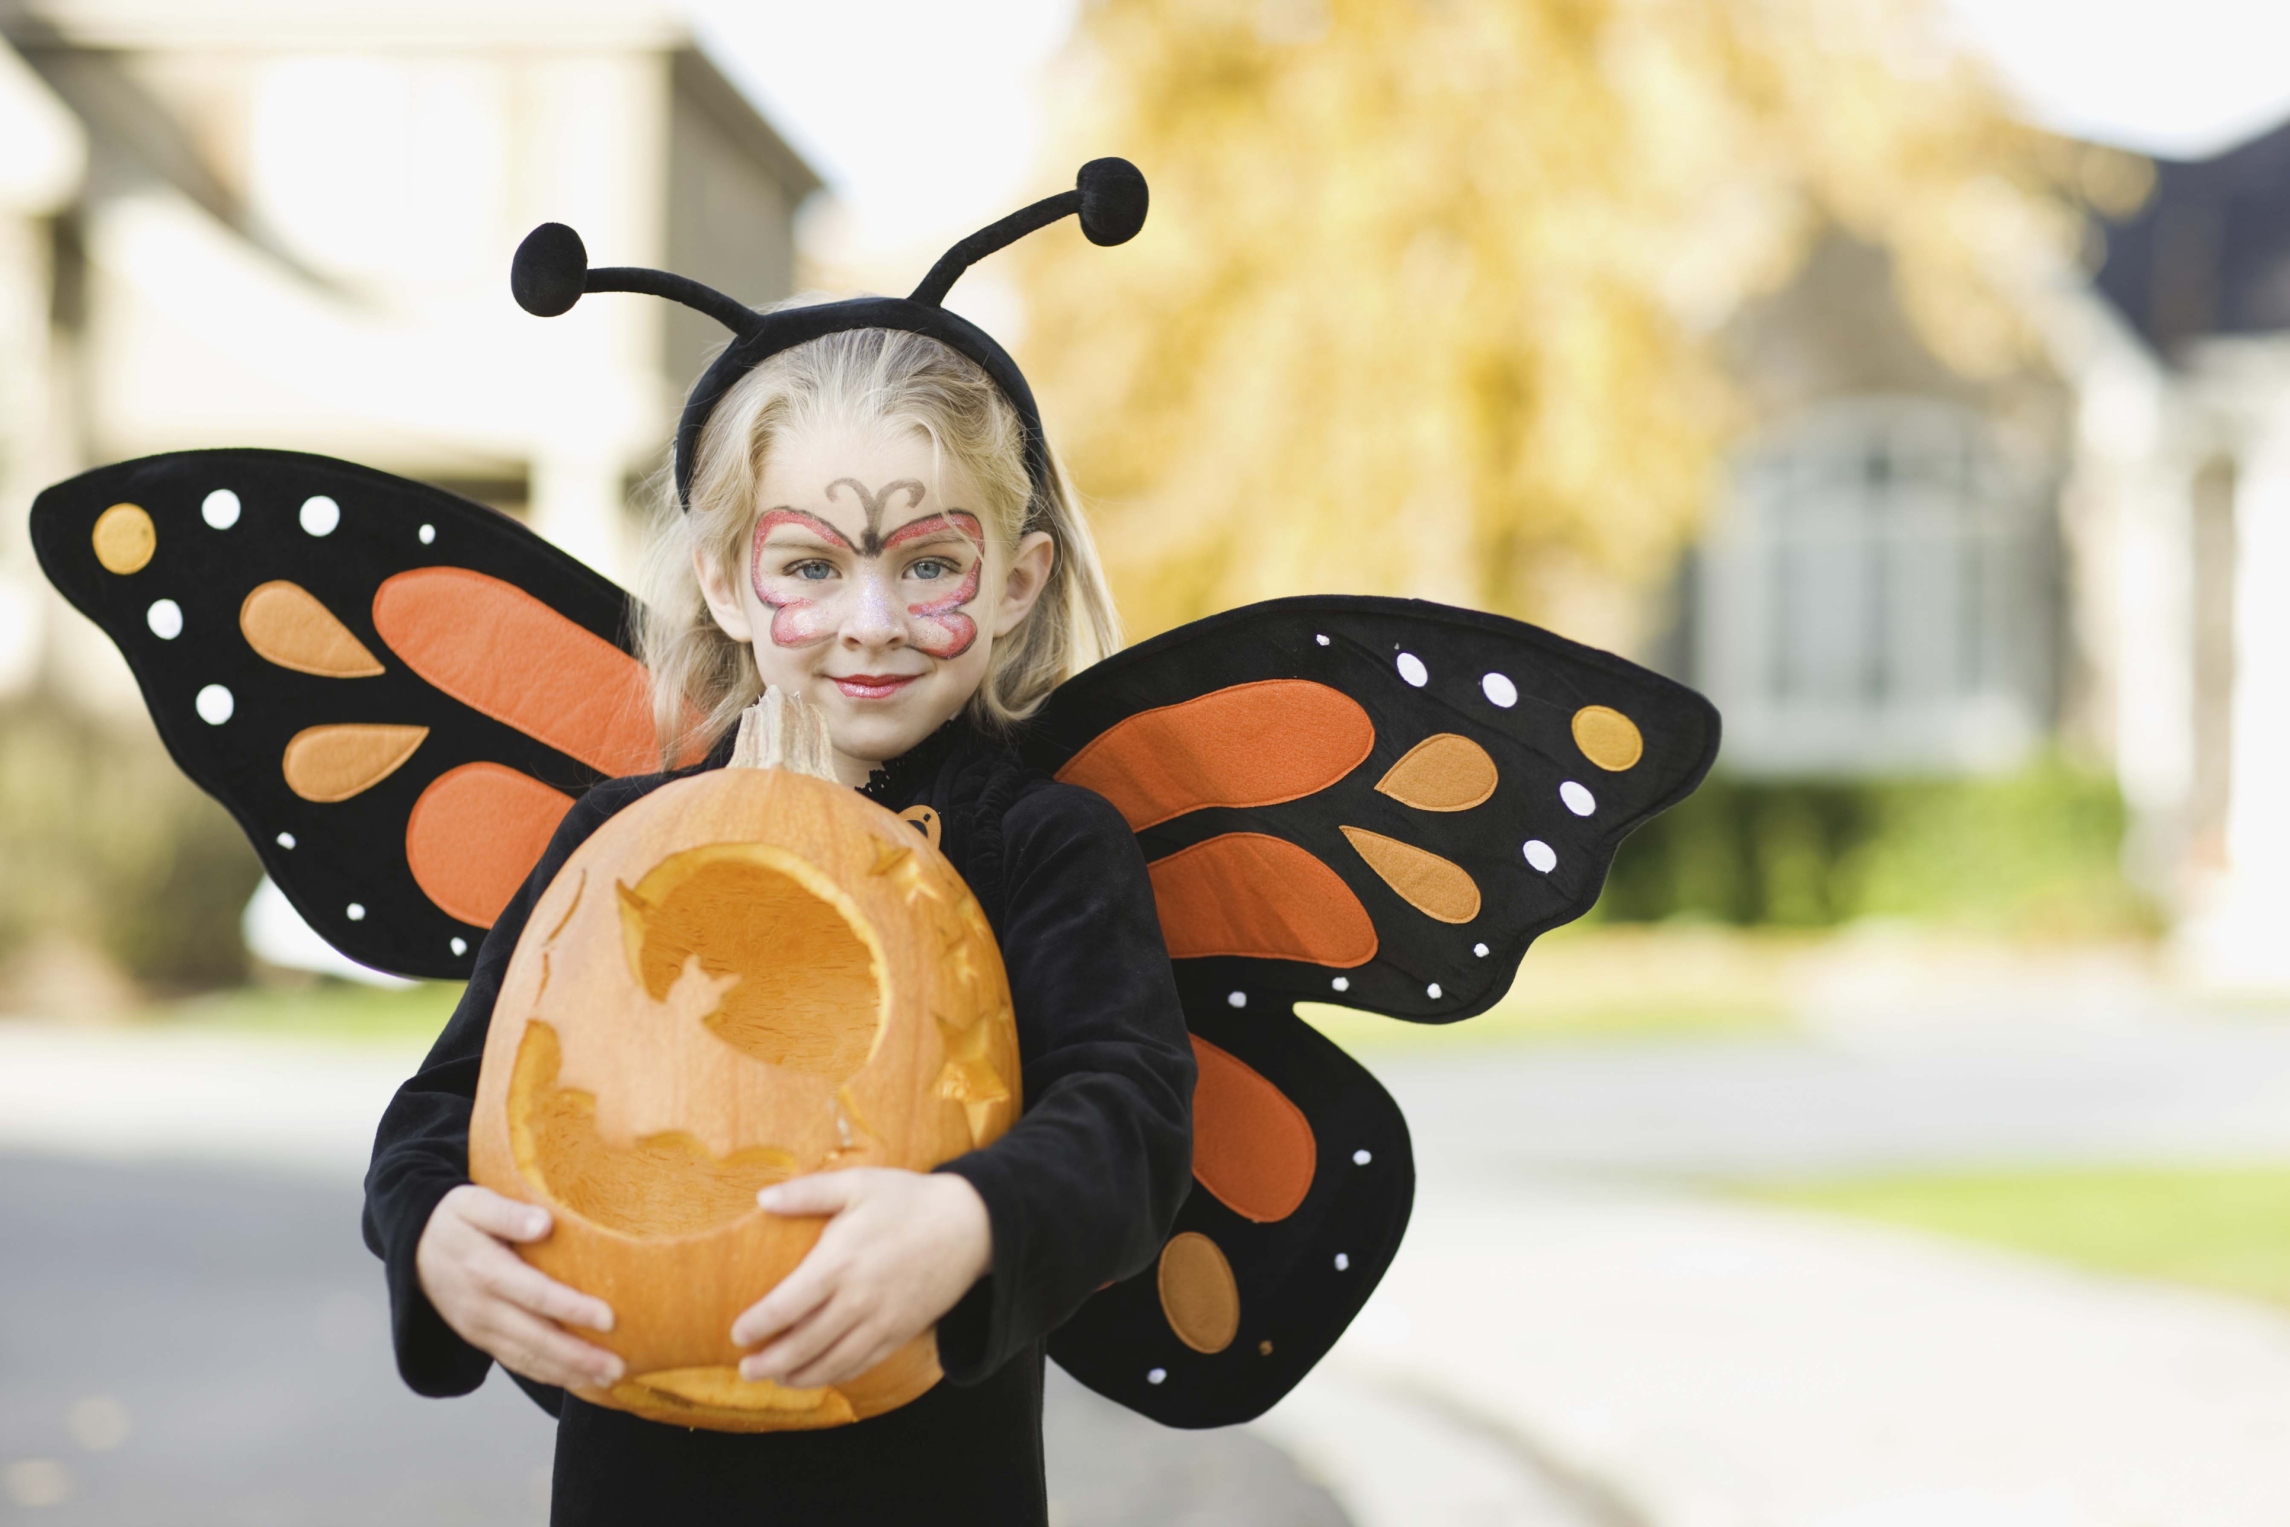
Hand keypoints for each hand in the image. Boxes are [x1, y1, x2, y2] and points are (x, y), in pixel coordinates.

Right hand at [415, 1184, 621, 1389]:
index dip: (571, 1308)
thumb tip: (543, 1223)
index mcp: (484, 1271)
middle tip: (617, 1367)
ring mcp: (480, 1329)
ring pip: (528, 1358)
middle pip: (535, 1338)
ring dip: (568, 1372)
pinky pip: (516, 1362)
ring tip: (608, 1379)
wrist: (413, 1246)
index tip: (609, 1319)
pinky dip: (547, 1375)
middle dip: (577, 1356)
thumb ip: (507, 1213)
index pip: (535, 1294)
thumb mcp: (473, 1203)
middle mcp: (482, 1308)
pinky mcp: (481, 1339)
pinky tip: (577, 1380)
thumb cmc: (454, 1219)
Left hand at [732, 1169, 990, 1388]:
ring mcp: (881, 1321)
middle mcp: (857, 1300)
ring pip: (832, 1363)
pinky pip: (863, 1364)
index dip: (757, 1326)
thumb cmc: (910, 1200)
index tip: (737, 1334)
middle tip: (746, 1370)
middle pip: (803, 1345)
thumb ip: (807, 1193)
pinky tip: (820, 1374)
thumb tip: (761, 1198)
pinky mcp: (902, 1332)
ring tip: (776, 1379)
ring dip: (799, 1376)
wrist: (972, 1225)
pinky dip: (836, 1375)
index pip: (785, 1306)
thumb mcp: (857, 1184)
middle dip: (770, 1363)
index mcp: (839, 1263)